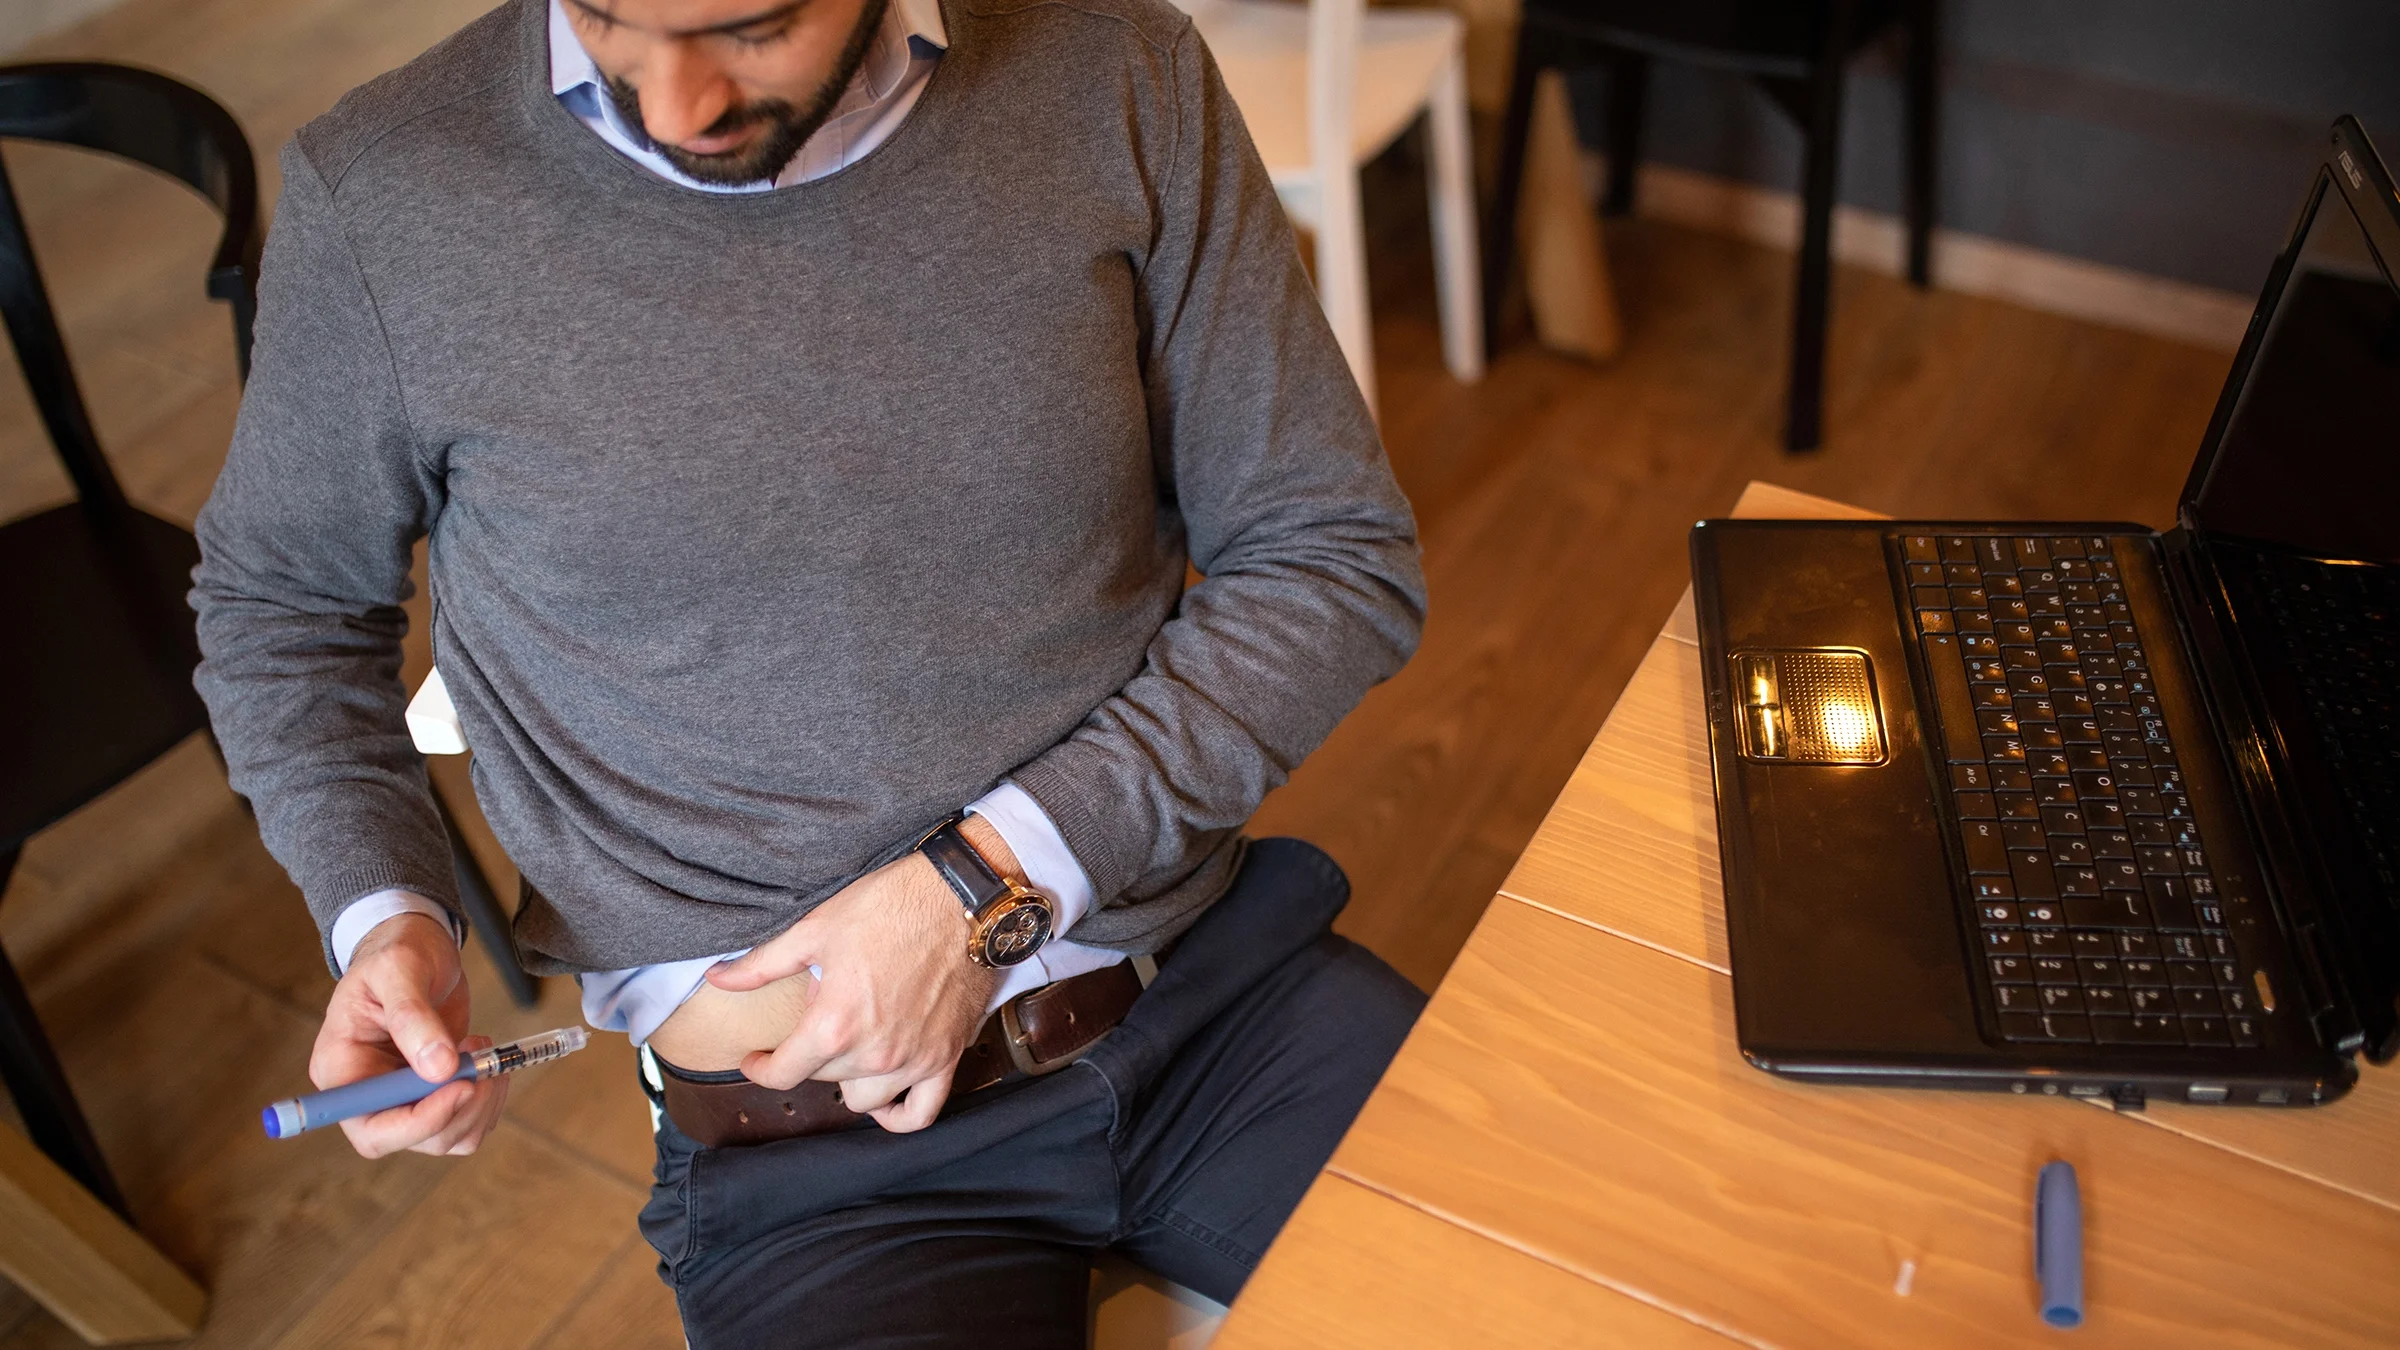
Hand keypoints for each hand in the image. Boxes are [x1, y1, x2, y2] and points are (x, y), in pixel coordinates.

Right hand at [310, 911, 507, 1158]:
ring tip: (486, 1052)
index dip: (419, 1122)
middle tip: (485, 1062)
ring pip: (448, 1137)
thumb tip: (439, 1069)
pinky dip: (489, 1100)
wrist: (417, 950)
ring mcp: (403, 1100)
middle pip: (415, 1139)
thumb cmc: (397, 953)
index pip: (372, 1129)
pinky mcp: (434, 1095)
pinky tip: (488, 1061)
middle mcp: (368, 1096)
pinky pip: (466, 1122)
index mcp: (341, 1071)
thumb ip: (413, 1016)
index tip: (463, 1086)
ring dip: (481, 1104)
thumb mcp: (399, 970)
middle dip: (460, 1108)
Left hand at [704, 819, 1013, 1132]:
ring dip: (848, 1079)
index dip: (760, 1068)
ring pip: (864, 1100)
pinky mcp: (946, 1058)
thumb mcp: (816, 928)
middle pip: (823, 1080)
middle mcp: (874, 1054)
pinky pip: (920, 1112)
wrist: (961, 899)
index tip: (755, 1060)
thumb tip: (718, 978)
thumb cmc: (889, 907)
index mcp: (835, 1025)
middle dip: (809, 1055)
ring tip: (847, 1049)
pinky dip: (897, 1115)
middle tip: (815, 1021)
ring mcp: (913, 1061)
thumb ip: (762, 964)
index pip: (783, 1074)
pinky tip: (883, 1100)